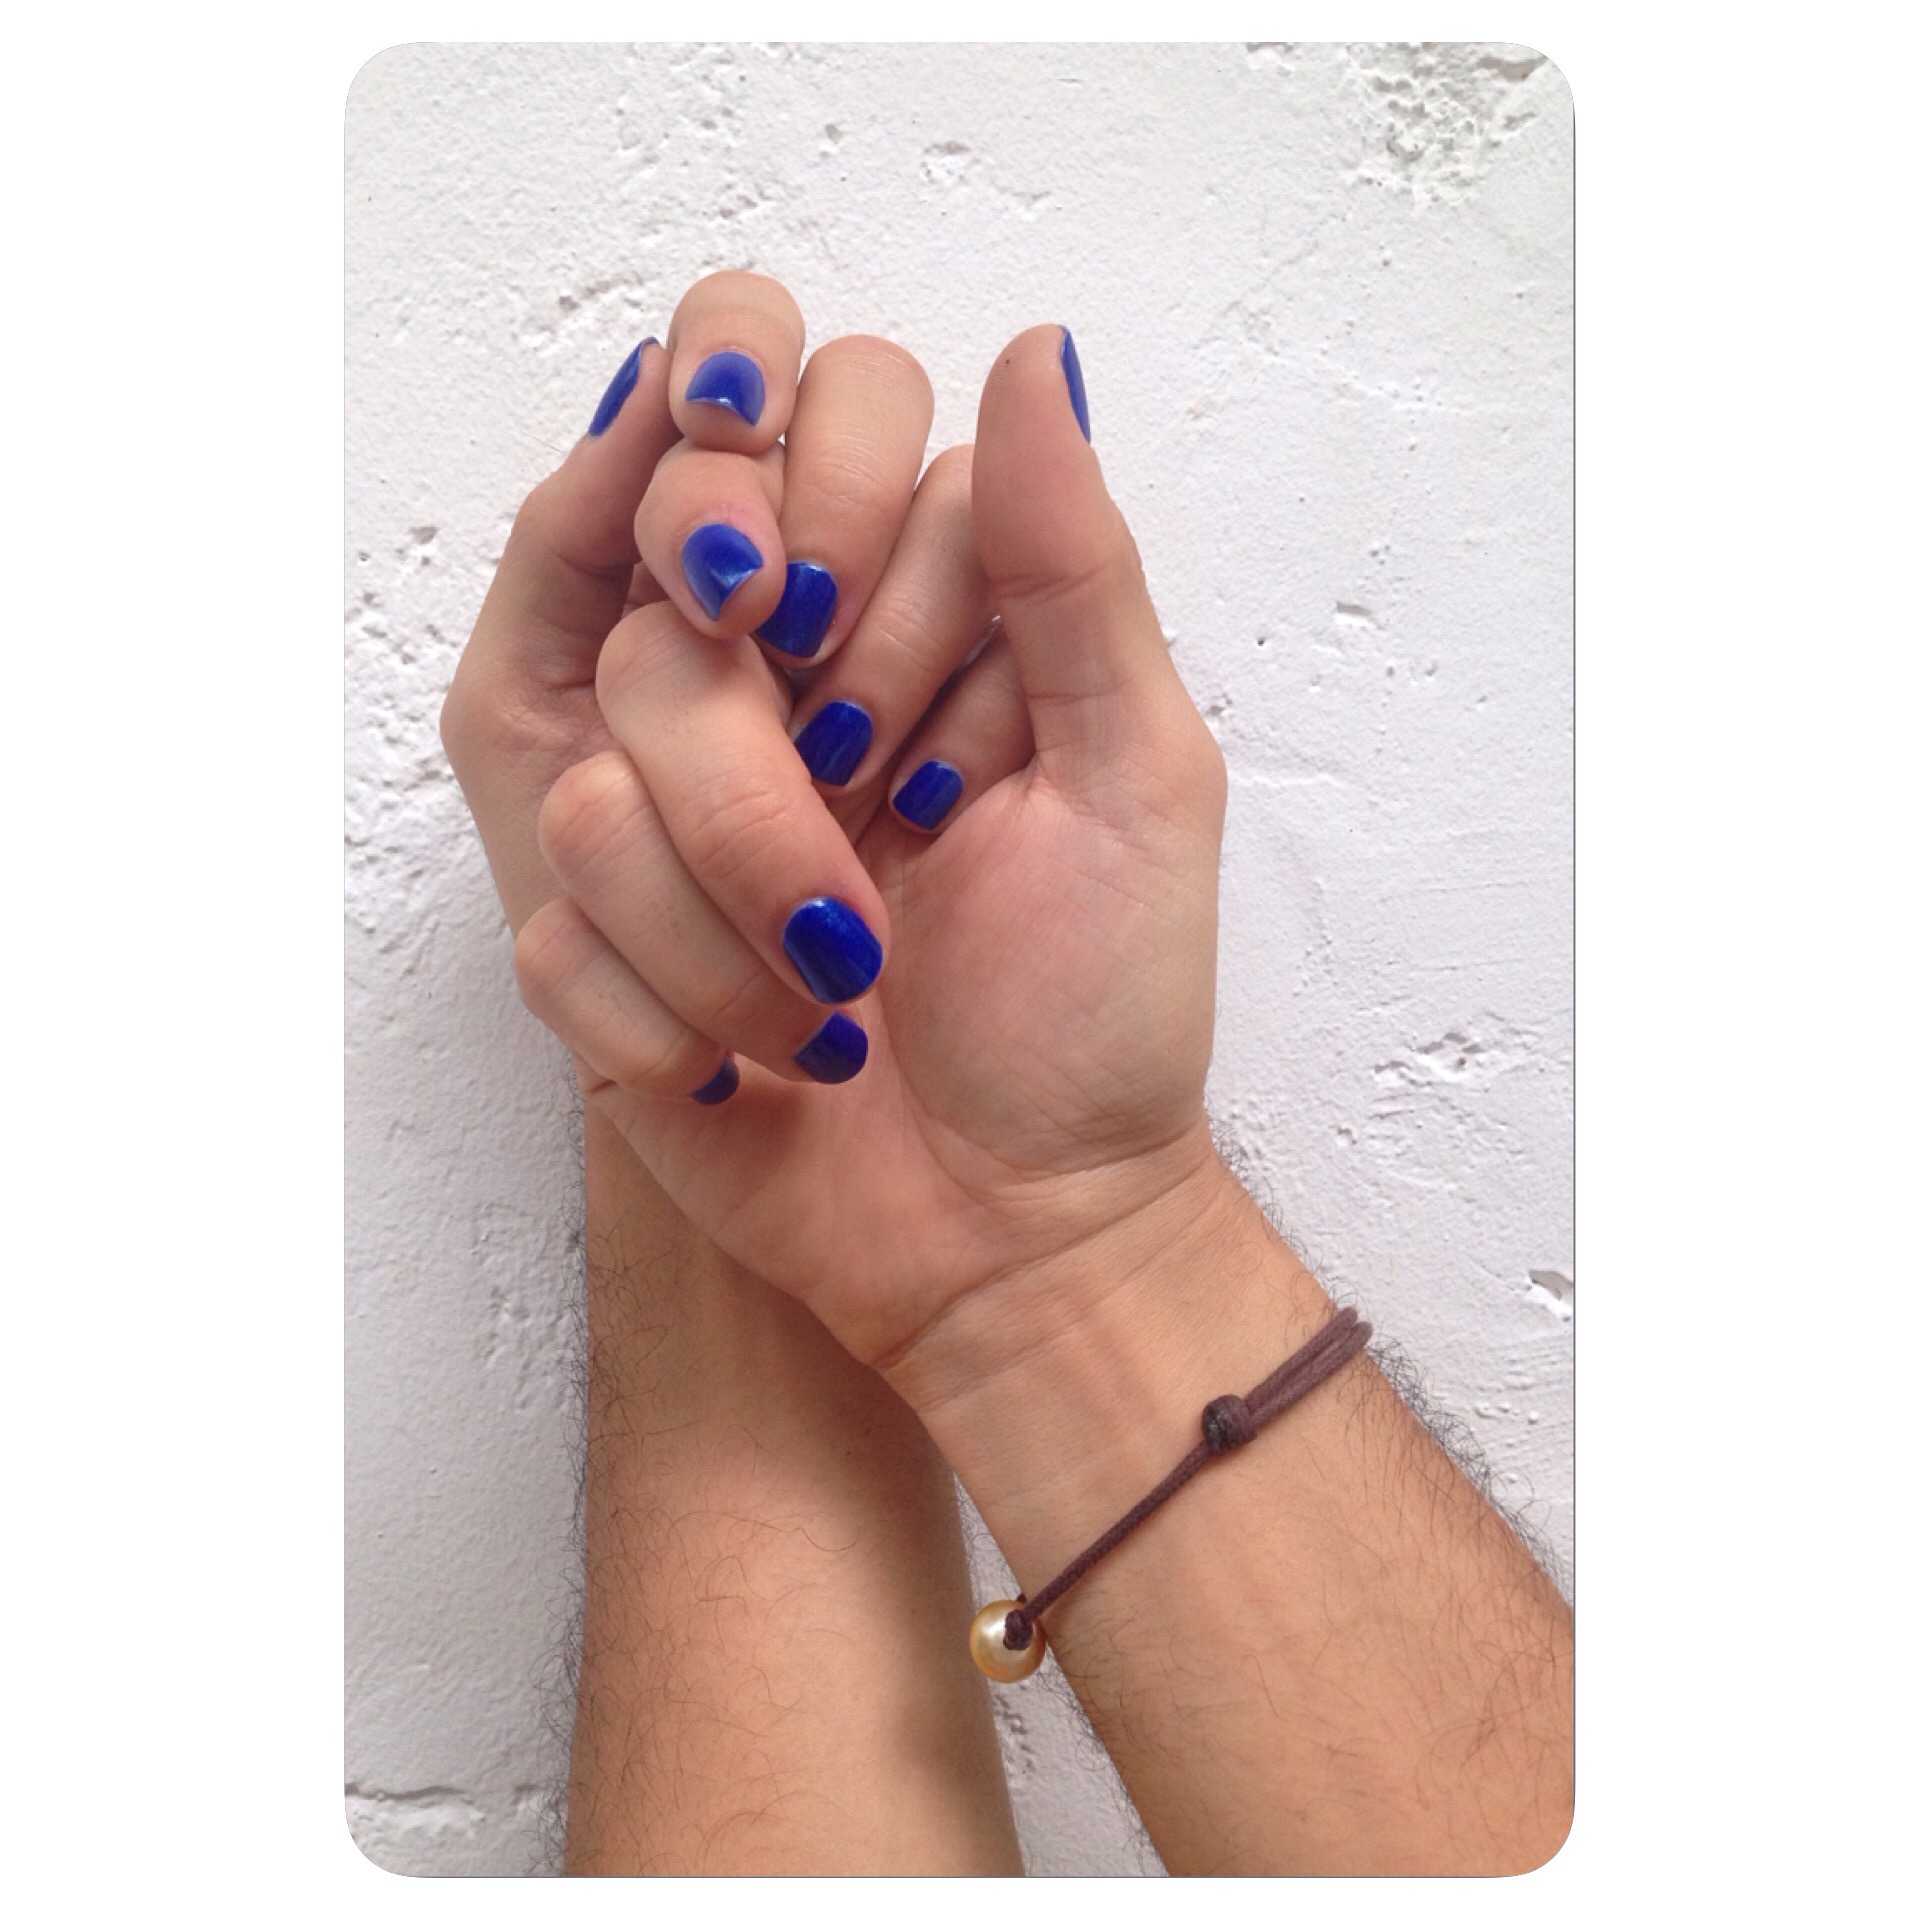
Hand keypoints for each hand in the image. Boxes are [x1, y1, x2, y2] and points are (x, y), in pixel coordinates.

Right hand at [514, 324, 1232, 1380]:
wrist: (1013, 1235)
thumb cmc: (1097, 1015)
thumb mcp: (1135, 778)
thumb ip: (1070, 568)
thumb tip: (1034, 350)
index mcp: (904, 623)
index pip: (807, 442)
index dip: (845, 555)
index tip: (925, 719)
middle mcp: (770, 689)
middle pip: (670, 601)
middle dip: (781, 786)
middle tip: (885, 865)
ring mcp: (662, 808)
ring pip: (591, 776)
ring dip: (737, 926)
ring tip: (838, 998)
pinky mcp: (592, 937)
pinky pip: (555, 922)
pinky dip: (679, 1018)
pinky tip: (764, 1062)